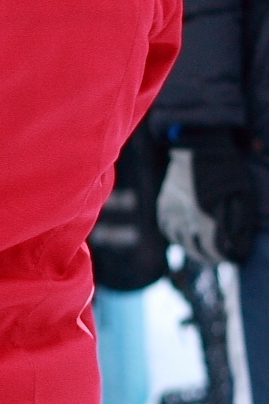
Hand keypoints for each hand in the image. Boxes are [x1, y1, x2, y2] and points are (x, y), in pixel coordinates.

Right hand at [156, 132, 258, 265]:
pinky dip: (177, 237)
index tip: (234, 260)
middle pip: (195, 248)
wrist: (198, 143)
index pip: (213, 248)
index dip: (225, 258)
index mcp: (205, 212)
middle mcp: (184, 213)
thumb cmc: (227, 167)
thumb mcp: (241, 193)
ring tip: (205, 252)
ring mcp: (170, 208)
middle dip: (210, 258)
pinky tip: (187, 238)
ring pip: (179, 241)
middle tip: (221, 260)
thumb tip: (239, 247)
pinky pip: (166, 229)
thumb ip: (241, 222)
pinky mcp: (163, 203)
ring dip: (193, 249)